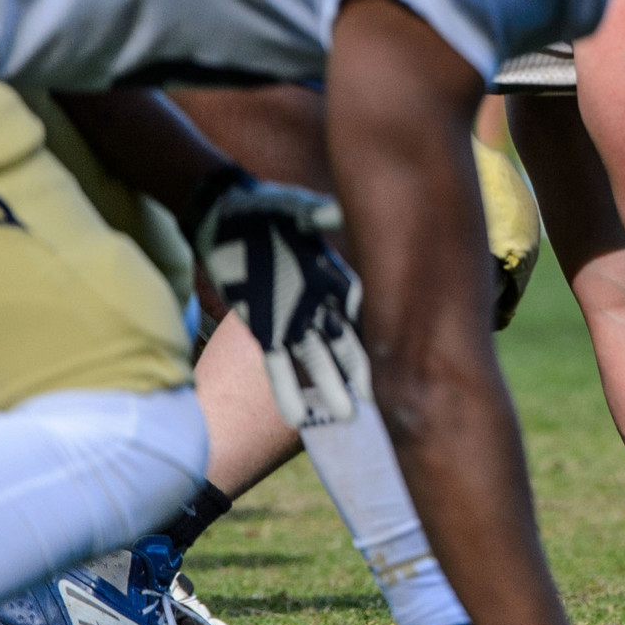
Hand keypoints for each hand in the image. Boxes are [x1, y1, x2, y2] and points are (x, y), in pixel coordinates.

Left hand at [192, 170, 369, 426]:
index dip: (383, 329)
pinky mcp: (263, 328)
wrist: (222, 216)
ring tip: (347, 416)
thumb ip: (313, 215)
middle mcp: (318, 300)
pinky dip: (287, 389)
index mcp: (332, 273)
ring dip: (330, 387)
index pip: (365, 308)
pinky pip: (278, 365)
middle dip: (362, 370)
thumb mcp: (289, 207)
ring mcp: (291, 318)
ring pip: (317, 359)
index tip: (401, 351)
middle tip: (381, 398)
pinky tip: (297, 415)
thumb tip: (332, 213)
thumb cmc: (262, 207)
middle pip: (347, 341)